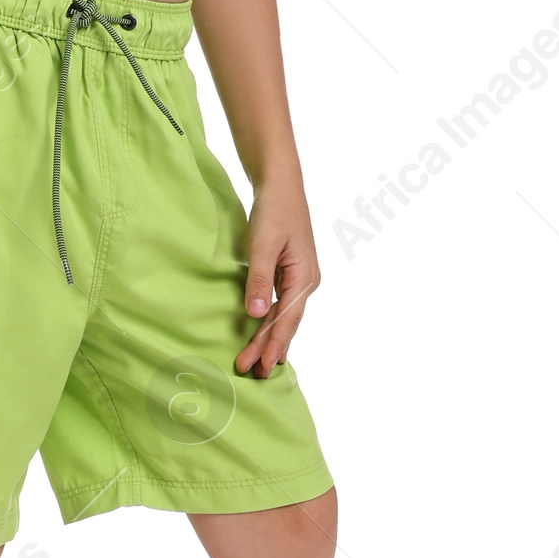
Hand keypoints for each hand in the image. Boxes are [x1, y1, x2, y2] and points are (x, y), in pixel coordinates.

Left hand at [236, 180, 320, 378]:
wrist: (281, 184)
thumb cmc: (273, 210)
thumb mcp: (263, 244)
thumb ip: (259, 280)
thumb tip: (255, 315)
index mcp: (304, 278)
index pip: (286, 320)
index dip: (272, 345)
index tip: (261, 367)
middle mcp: (306, 282)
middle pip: (286, 323)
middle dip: (268, 348)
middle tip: (252, 373)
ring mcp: (300, 278)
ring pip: (284, 316)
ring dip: (268, 338)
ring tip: (255, 362)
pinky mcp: (290, 272)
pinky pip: (281, 305)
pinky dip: (271, 322)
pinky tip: (263, 334)